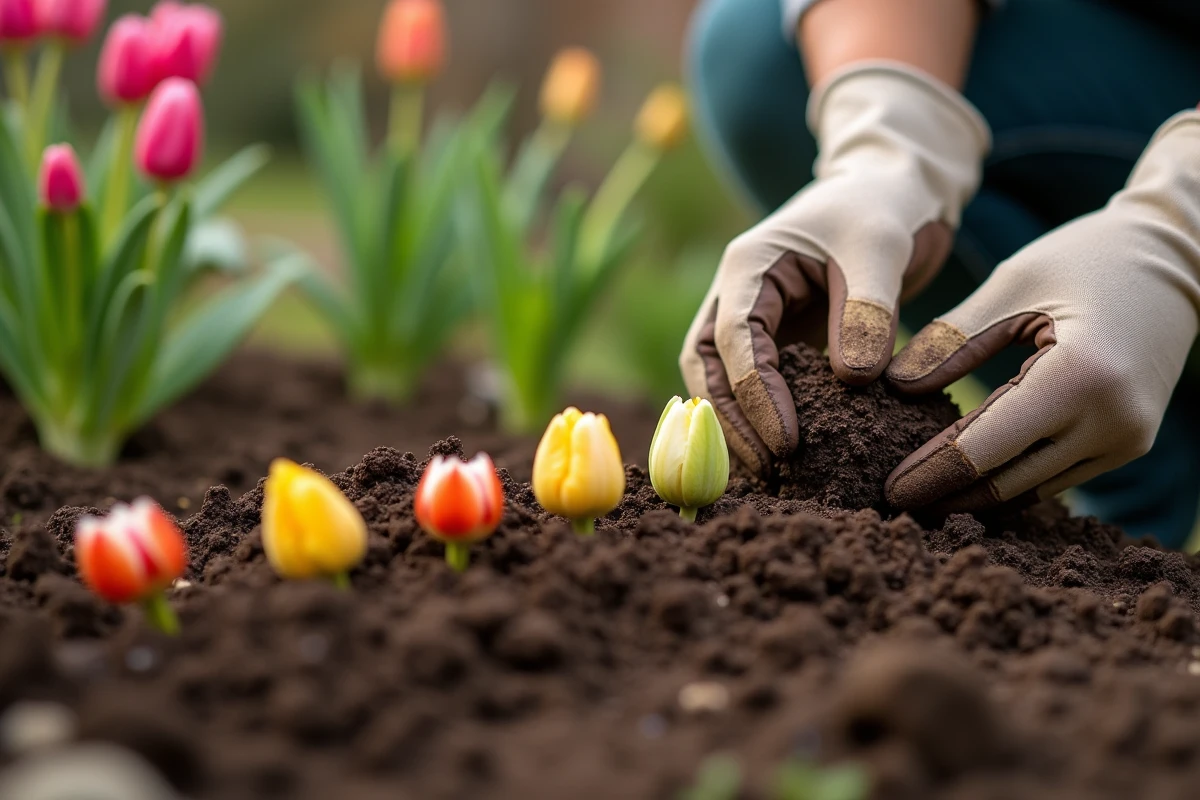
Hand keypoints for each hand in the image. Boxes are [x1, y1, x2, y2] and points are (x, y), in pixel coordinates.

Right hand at [680, 62, 988, 473]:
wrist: (891, 189)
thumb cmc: (883, 206)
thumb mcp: (881, 248)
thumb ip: (868, 310)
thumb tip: (851, 380)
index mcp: (748, 265)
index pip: (733, 339)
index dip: (755, 393)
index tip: (788, 440)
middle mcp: (736, 294)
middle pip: (706, 368)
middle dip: (732, 421)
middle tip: (771, 468)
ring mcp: (751, 317)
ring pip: (720, 381)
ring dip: (738, 426)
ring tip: (772, 473)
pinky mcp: (776, 338)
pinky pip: (754, 384)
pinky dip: (761, 419)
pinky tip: (785, 457)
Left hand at [886, 111, 1199, 513]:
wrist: (1177, 258)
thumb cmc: (1084, 259)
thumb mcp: (1011, 286)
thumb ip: (951, 340)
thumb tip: (893, 387)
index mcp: (1081, 376)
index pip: (987, 448)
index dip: (931, 474)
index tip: (886, 490)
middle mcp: (1112, 420)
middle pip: (1007, 480)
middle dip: (945, 494)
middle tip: (890, 502)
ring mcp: (1127, 439)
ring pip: (1032, 487)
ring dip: (975, 494)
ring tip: (918, 494)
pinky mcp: (1128, 443)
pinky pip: (1056, 475)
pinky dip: (1009, 478)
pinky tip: (964, 478)